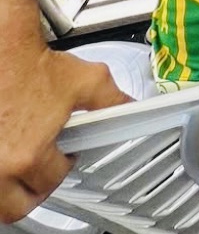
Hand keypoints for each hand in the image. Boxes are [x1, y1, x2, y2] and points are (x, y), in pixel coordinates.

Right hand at [0, 47, 130, 221]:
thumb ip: (112, 99)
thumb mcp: (86, 81)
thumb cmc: (33, 66)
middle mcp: (0, 165)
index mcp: (29, 155)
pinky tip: (6, 158)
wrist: (4, 50)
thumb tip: (130, 106)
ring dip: (11, 192)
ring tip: (22, 173)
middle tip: (43, 173)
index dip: (64, 166)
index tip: (66, 154)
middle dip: (34, 192)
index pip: (52, 180)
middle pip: (18, 204)